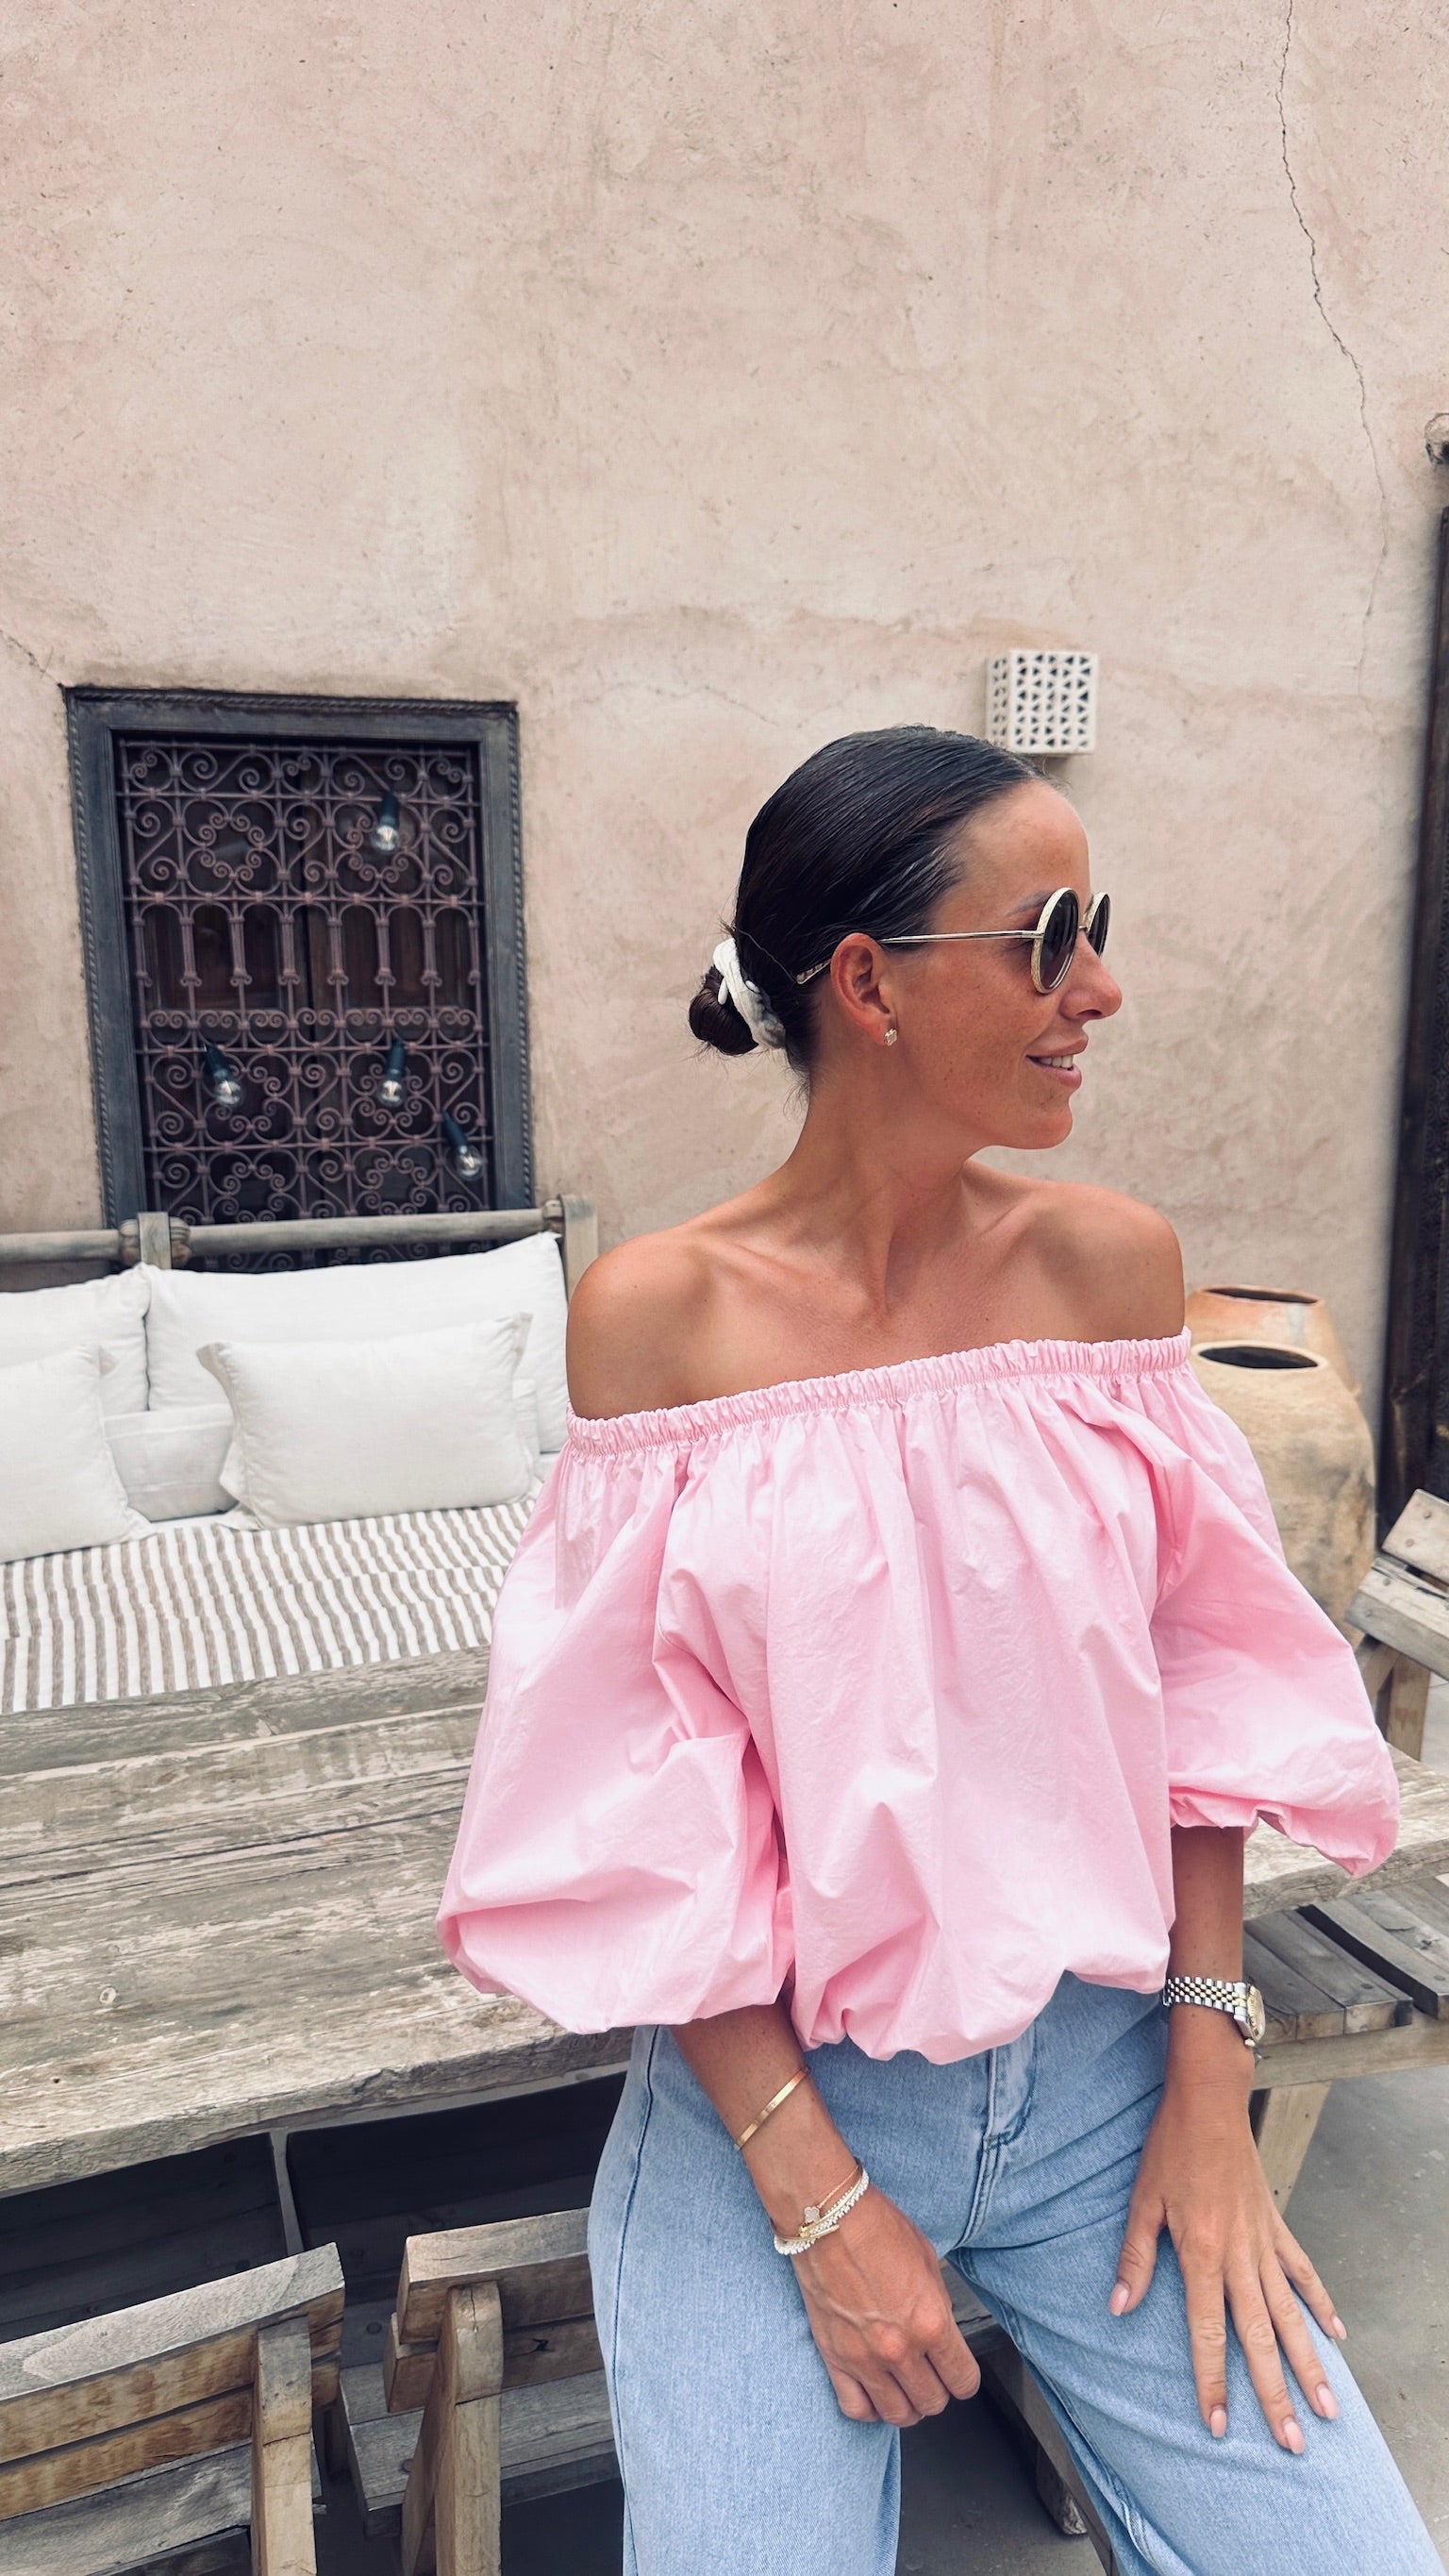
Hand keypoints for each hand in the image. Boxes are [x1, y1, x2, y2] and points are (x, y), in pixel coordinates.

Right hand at [791, 2186, 980, 2426]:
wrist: (829, 2218)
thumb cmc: (876, 2228)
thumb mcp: (928, 2262)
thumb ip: (938, 2306)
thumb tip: (941, 2333)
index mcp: (931, 2322)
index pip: (963, 2380)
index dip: (965, 2380)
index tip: (958, 2374)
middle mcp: (900, 2348)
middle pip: (932, 2402)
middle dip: (938, 2392)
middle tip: (932, 2378)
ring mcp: (865, 2358)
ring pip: (898, 2414)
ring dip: (907, 2406)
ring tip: (906, 2390)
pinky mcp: (835, 2358)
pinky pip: (856, 2408)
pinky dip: (870, 2409)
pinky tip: (875, 2394)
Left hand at [1112, 2032, 1345, 2449]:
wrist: (1209, 2099)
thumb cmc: (1169, 2147)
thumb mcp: (1141, 2201)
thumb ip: (1134, 2258)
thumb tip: (1117, 2309)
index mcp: (1201, 2253)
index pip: (1208, 2333)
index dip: (1212, 2382)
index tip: (1218, 2426)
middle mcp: (1238, 2256)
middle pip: (1260, 2338)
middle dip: (1275, 2394)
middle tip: (1292, 2443)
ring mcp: (1263, 2242)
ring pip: (1290, 2315)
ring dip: (1308, 2364)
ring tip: (1326, 2408)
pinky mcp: (1276, 2225)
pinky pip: (1302, 2272)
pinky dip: (1319, 2303)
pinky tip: (1335, 2336)